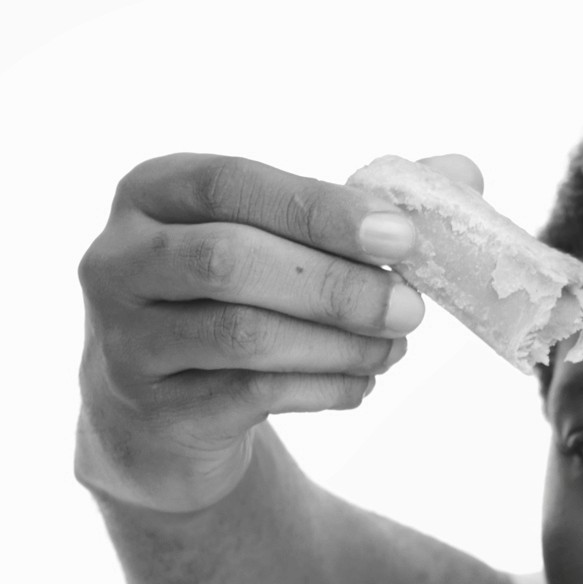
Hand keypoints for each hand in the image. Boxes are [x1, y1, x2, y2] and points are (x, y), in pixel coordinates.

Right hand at [78, 154, 435, 512]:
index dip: (320, 209)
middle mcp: (119, 259)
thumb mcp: (285, 239)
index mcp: (153, 192)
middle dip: (336, 285)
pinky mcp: (152, 409)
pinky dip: (323, 388)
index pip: (232, 184)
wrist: (161, 412)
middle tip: (413, 307)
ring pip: (241, 336)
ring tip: (394, 346)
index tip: (402, 237)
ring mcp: (125, 338)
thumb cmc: (237, 297)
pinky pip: (249, 397)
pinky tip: (361, 382)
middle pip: (229, 261)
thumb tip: (462, 171)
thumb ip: (366, 204)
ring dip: (337, 343)